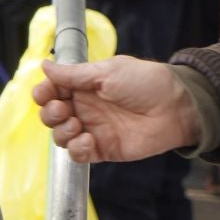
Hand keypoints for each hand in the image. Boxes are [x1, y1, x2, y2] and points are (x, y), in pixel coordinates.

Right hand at [32, 56, 201, 162]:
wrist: (176, 108)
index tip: (46, 93)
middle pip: (50, 115)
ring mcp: (92, 129)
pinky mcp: (103, 150)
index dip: (43, 93)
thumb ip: (73, 75)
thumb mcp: (107, 72)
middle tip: (63, 109)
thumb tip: (43, 65)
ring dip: (61, 132)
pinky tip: (89, 140)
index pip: (51, 90)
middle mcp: (84, 108)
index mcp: (82, 86)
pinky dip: (77, 149)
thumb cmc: (145, 82)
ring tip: (76, 125)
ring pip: (60, 136)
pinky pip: (78, 154)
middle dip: (49, 113)